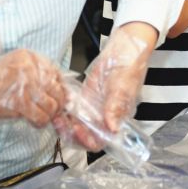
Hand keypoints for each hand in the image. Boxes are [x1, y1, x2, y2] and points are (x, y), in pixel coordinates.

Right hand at [0, 49, 65, 127]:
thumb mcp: (16, 67)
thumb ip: (36, 73)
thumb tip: (58, 88)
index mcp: (31, 58)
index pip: (57, 74)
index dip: (60, 89)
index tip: (58, 97)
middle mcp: (32, 69)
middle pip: (58, 91)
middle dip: (57, 104)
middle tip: (51, 110)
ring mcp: (27, 86)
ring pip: (52, 106)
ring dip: (48, 115)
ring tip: (41, 116)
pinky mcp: (20, 103)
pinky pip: (41, 117)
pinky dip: (40, 122)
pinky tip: (33, 121)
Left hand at [58, 27, 151, 148]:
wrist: (124, 48)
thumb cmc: (130, 67)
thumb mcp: (123, 87)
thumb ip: (116, 107)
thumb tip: (113, 129)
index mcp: (117, 119)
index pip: (101, 140)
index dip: (89, 140)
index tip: (79, 131)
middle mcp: (104, 117)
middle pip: (86, 135)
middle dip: (72, 134)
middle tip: (62, 124)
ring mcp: (93, 107)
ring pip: (77, 124)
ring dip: (66, 124)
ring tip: (58, 116)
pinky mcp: (85, 97)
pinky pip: (73, 109)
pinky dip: (65, 111)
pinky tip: (59, 106)